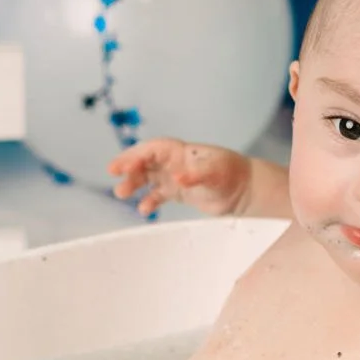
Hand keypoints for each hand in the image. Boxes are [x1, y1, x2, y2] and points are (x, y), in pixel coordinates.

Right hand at [108, 138, 252, 217]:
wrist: (245, 190)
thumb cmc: (232, 174)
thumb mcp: (215, 172)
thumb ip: (196, 175)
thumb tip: (178, 178)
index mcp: (181, 151)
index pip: (153, 150)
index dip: (136, 155)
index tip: (123, 164)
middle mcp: (175, 162)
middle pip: (146, 162)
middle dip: (129, 167)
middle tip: (114, 174)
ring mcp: (176, 177)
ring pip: (149, 178)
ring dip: (135, 184)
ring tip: (122, 193)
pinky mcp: (179, 192)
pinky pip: (159, 194)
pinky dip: (150, 201)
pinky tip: (144, 209)